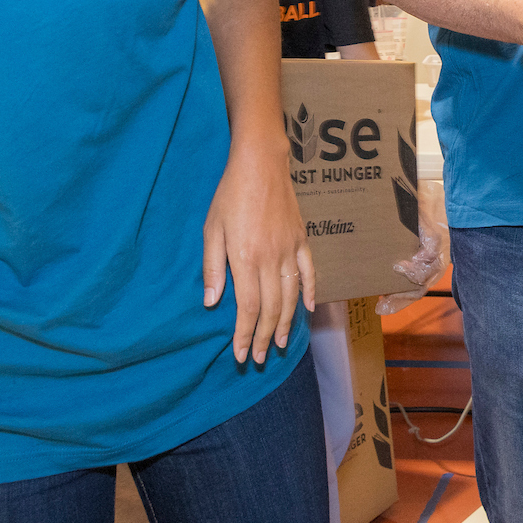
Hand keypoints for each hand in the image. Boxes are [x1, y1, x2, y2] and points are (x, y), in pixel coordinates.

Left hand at [201, 139, 312, 363]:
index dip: (246, 334)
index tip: (242, 354)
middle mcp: (271, 259)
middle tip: (262, 357)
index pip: (248, 307)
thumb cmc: (229, 195)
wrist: (261, 164)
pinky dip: (310, 293)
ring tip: (283, 344)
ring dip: (287, 324)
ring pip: (291, 296)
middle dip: (266, 336)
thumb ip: (213, 267)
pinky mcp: (302, 240)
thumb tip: (213, 302)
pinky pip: (309, 272)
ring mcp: (290, 250)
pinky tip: (308, 310)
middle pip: (272, 308)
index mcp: (246, 258)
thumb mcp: (212, 229)